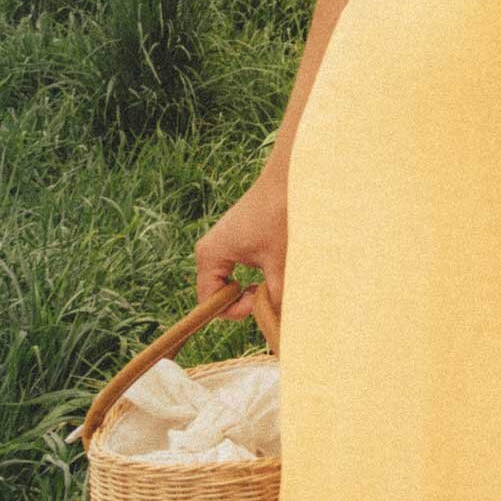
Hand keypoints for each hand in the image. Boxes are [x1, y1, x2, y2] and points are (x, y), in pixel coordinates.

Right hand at [195, 173, 288, 340]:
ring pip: (233, 281)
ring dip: (255, 287)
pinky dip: (258, 274)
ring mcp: (224, 244)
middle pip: (220, 293)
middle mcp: (211, 250)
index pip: (209, 301)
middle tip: (270, 291)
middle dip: (245, 300)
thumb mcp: (279, 262)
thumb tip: (279, 322)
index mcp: (210, 255)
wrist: (291, 178)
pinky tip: (276, 264)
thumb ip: (275, 295)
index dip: (233, 311)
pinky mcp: (239, 239)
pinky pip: (241, 268)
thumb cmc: (281, 216)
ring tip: (276, 276)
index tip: (259, 301)